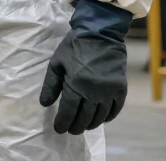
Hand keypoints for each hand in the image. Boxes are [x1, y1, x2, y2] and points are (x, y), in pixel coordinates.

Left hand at [39, 0, 133, 134]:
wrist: (99, 34)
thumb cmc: (74, 47)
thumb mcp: (57, 63)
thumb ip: (50, 85)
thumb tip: (45, 104)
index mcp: (75, 85)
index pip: (68, 111)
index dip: (62, 122)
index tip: (59, 129)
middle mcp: (93, 92)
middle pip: (84, 117)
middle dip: (76, 126)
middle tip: (71, 130)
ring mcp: (108, 92)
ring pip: (99, 116)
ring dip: (91, 124)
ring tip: (84, 127)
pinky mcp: (120, 89)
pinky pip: (115, 110)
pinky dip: (108, 117)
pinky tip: (101, 120)